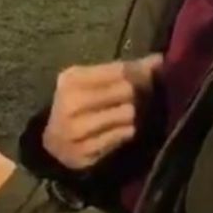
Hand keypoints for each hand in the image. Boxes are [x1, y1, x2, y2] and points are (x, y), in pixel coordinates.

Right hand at [40, 54, 162, 170]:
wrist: (52, 142)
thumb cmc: (76, 104)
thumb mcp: (91, 81)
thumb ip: (124, 70)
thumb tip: (159, 60)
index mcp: (72, 80)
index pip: (119, 70)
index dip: (140, 71)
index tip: (151, 74)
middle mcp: (71, 104)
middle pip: (126, 90)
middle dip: (137, 92)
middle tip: (140, 95)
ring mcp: (77, 130)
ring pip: (127, 114)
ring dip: (132, 114)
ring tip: (127, 113)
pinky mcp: (86, 152)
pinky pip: (122, 136)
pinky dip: (125, 131)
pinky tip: (119, 129)